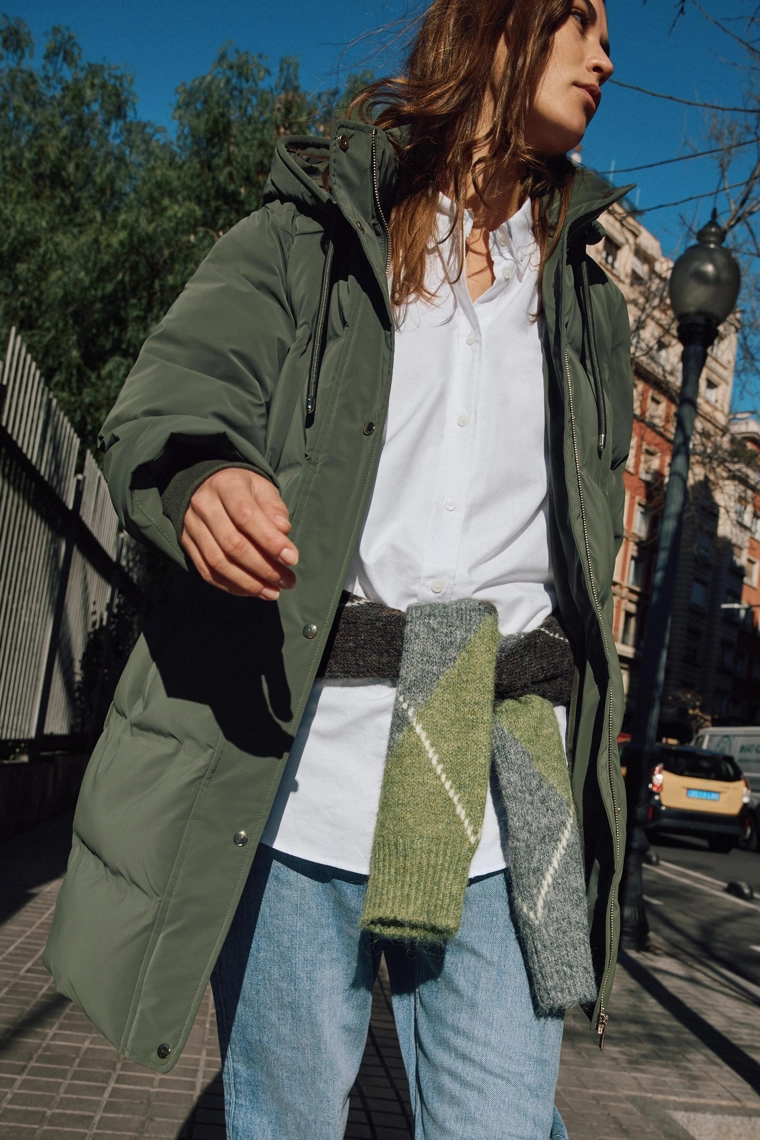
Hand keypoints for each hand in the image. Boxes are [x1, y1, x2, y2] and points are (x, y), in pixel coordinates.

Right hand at [181, 468, 298, 598]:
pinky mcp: (187, 544)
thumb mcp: (263, 489)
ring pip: (218, 562)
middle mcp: (204, 505)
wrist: (210, 486)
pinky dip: (231, 586)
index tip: (292, 559)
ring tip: (272, 592)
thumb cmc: (244, 490)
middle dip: (263, 567)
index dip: (270, 540)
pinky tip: (252, 591)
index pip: (247, 516)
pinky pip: (207, 572)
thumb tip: (283, 531)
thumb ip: (275, 509)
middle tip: (287, 581)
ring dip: (248, 583)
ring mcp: (192, 526)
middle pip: (232, 543)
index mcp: (226, 486)